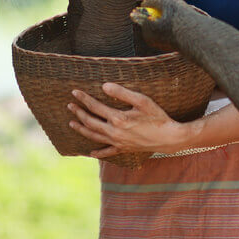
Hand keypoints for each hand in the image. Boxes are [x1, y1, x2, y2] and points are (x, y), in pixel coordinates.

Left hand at [68, 82, 186, 158]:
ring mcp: (118, 142)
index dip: (84, 99)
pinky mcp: (124, 149)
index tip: (75, 92)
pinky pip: (107, 152)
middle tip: (70, 105)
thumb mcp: (142, 101)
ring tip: (72, 123)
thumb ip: (122, 93)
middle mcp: (114, 132)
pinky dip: (98, 152)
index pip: (95, 107)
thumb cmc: (157, 117)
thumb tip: (104, 86)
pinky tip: (90, 152)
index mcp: (118, 118)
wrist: (169, 138)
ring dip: (82, 129)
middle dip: (79, 113)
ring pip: (94, 136)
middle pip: (90, 122)